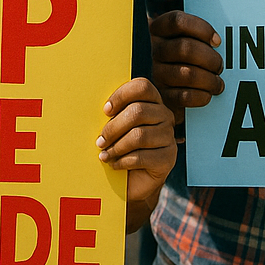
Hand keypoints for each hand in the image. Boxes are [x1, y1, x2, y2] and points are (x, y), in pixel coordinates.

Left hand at [96, 77, 176, 231]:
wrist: (134, 178)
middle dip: (113, 127)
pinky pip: (142, 157)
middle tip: (99, 140)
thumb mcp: (116, 124)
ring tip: (104, 154)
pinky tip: (114, 164)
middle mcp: (164, 115)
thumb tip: (96, 107)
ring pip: (139, 136)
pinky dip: (123, 161)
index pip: (142, 86)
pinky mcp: (168, 158)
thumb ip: (112, 113)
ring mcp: (169, 136)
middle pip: (138, 111)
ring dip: (116, 147)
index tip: (105, 110)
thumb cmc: (120, 144)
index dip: (121, 95)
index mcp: (152, 100)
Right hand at [150, 11, 223, 123]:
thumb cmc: (181, 58)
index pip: (177, 21)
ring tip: (217, 83)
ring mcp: (155, 72)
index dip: (202, 29)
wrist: (164, 88)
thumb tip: (217, 41)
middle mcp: (153, 49)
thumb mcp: (180, 38)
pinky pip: (185, 96)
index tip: (217, 41)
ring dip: (210, 80)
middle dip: (211, 58)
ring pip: (188, 74)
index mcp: (157, 30)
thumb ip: (193, 34)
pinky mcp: (161, 95)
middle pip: (186, 48)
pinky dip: (201, 96)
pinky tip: (207, 94)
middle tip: (219, 65)